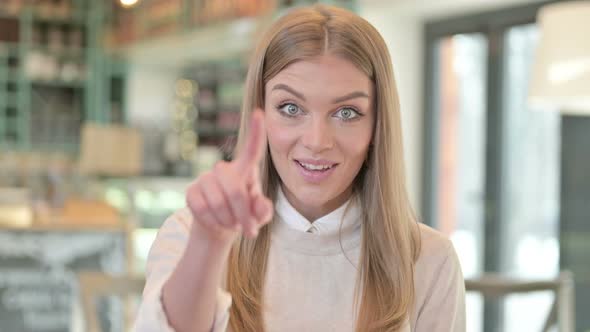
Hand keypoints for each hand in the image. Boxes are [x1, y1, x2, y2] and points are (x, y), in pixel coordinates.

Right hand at [186, 110, 272, 244]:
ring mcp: (205, 179)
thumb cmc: (244, 215)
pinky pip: (202, 210)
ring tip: (232, 225)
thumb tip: (260, 205)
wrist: (220, 227)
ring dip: (228, 221)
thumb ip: (264, 210)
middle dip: (243, 215)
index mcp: (245, 170)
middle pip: (235, 190)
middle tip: (250, 231)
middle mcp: (224, 170)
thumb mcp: (259, 216)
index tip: (260, 112)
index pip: (252, 149)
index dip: (256, 131)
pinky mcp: (191, 191)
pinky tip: (217, 222)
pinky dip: (214, 223)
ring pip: (218, 203)